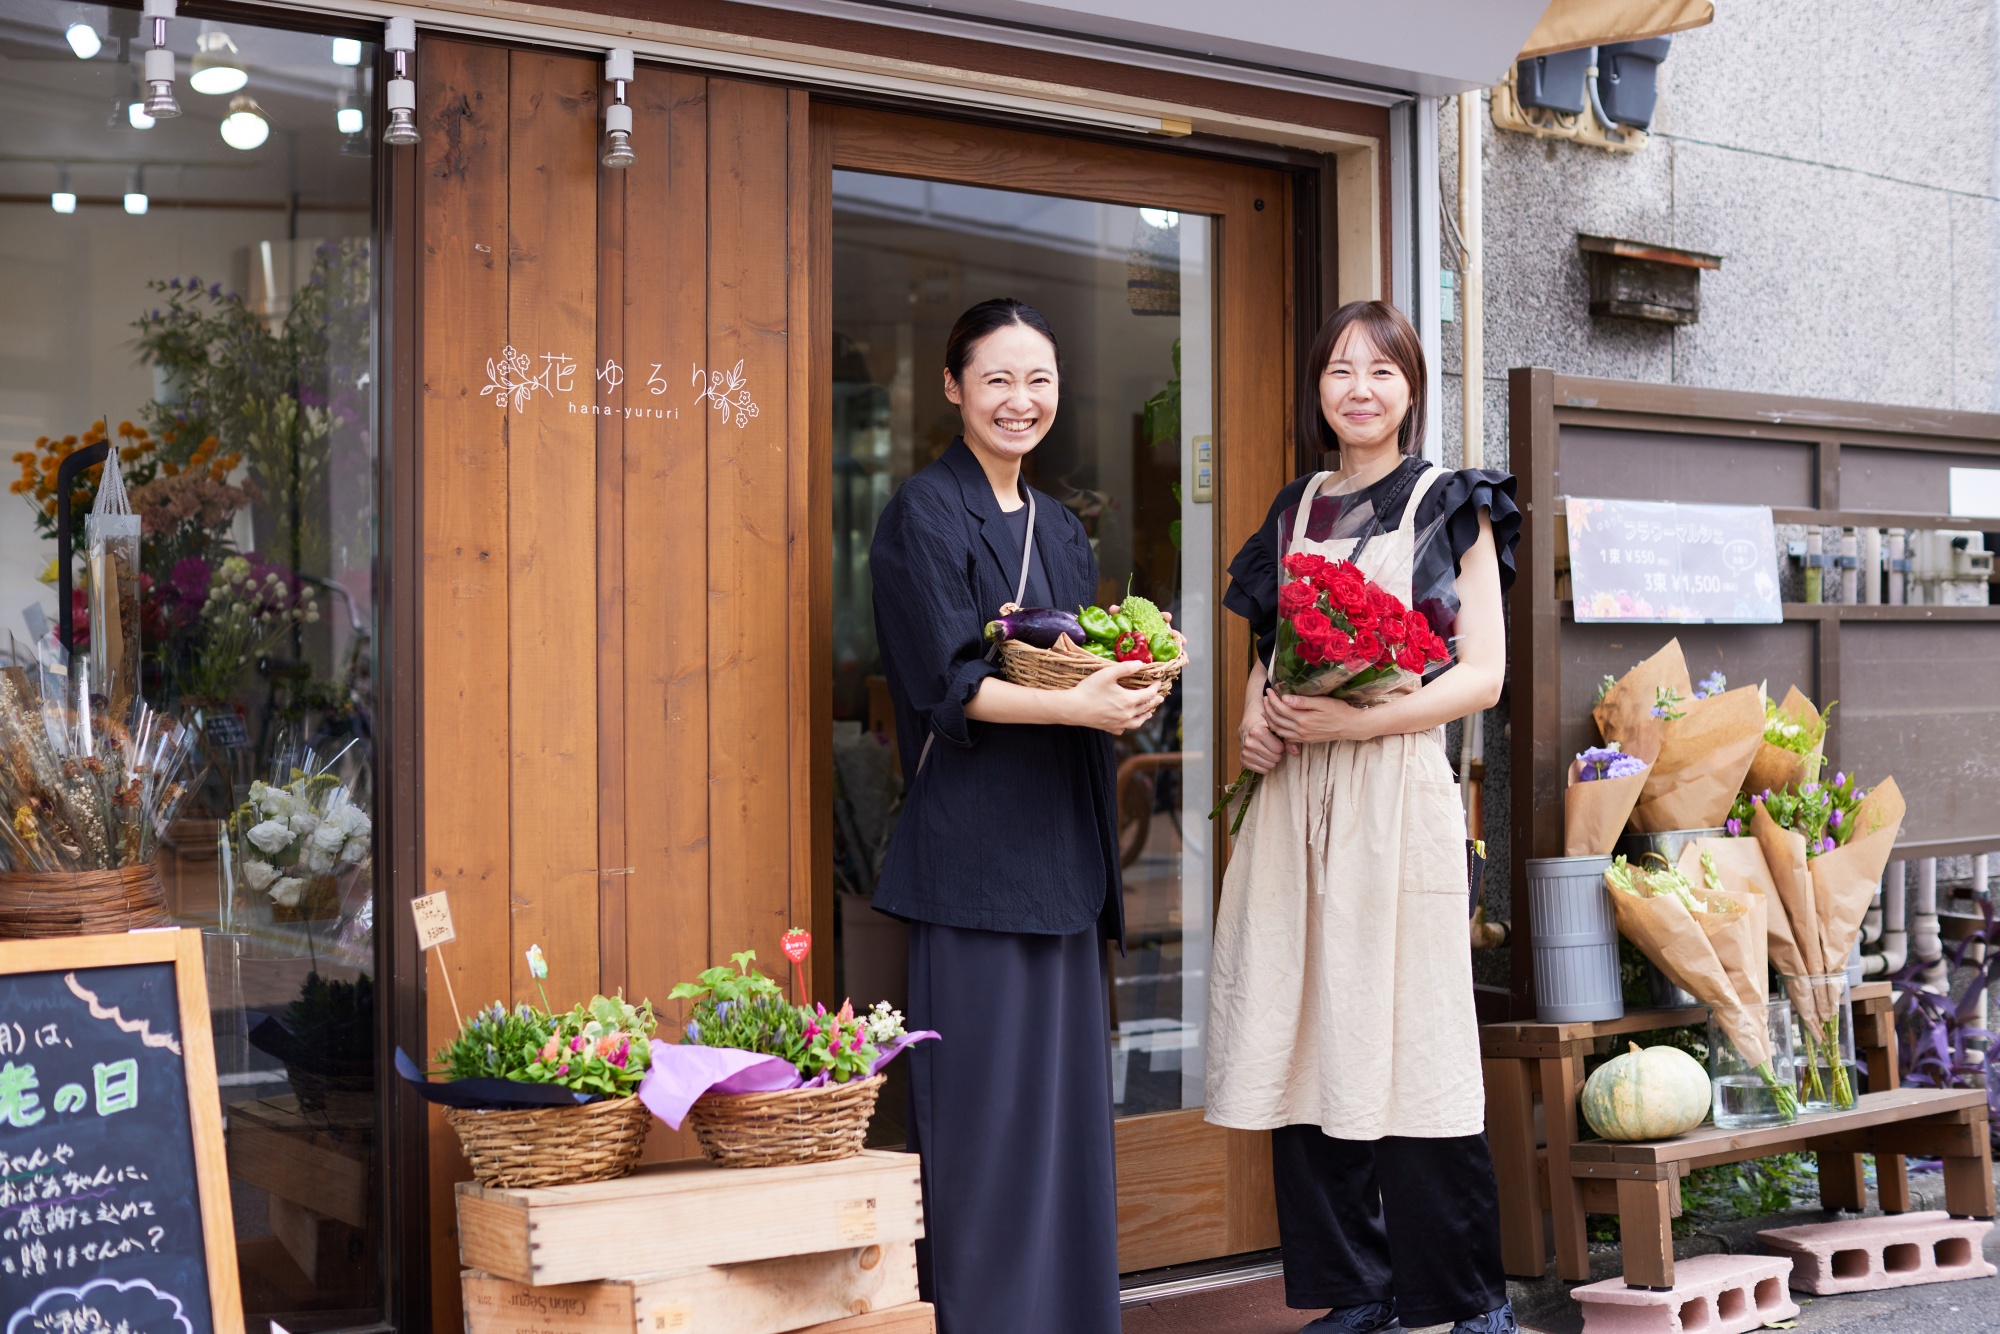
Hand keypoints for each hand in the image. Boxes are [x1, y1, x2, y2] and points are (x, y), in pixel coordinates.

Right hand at [1062, 660, 1165, 734]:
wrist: (1073, 708)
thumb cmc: (1089, 689)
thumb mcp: (1107, 674)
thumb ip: (1125, 668)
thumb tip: (1140, 664)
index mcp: (1129, 700)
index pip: (1148, 694)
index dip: (1155, 688)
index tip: (1158, 682)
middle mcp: (1127, 714)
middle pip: (1146, 708)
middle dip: (1154, 701)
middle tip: (1160, 697)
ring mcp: (1119, 723)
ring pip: (1138, 721)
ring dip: (1146, 715)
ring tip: (1150, 712)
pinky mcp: (1110, 728)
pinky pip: (1124, 729)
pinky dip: (1130, 724)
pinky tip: (1128, 722)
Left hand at [1109, 605, 1187, 654]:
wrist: (1119, 649)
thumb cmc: (1122, 633)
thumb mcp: (1119, 623)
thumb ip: (1118, 615)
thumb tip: (1113, 608)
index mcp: (1150, 624)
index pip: (1159, 618)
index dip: (1164, 617)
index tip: (1167, 617)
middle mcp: (1157, 633)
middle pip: (1169, 632)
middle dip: (1175, 634)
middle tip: (1177, 636)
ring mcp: (1159, 645)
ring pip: (1172, 644)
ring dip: (1179, 646)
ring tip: (1183, 648)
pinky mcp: (1159, 657)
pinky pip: (1171, 657)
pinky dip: (1180, 659)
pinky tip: (1185, 661)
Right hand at [1238, 693, 1288, 774]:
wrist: (1249, 723)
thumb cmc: (1265, 723)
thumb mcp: (1277, 726)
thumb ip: (1288, 738)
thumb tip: (1295, 752)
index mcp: (1256, 731)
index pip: (1278, 749)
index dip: (1281, 745)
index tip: (1277, 740)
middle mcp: (1248, 742)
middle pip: (1274, 758)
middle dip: (1277, 753)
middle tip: (1273, 746)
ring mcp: (1244, 752)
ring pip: (1268, 766)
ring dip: (1271, 760)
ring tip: (1268, 751)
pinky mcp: (1242, 760)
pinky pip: (1261, 770)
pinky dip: (1265, 766)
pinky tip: (1263, 756)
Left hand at [1264, 691, 1379, 745]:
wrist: (1351, 726)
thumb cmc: (1339, 710)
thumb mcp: (1322, 702)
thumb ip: (1303, 701)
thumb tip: (1285, 698)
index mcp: (1303, 719)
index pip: (1281, 708)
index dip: (1273, 698)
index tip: (1270, 690)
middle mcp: (1300, 730)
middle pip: (1277, 719)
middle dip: (1268, 707)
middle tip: (1265, 697)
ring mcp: (1302, 737)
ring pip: (1279, 730)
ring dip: (1270, 719)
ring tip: (1266, 708)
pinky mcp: (1305, 740)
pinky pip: (1286, 737)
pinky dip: (1277, 730)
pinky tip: (1276, 722)